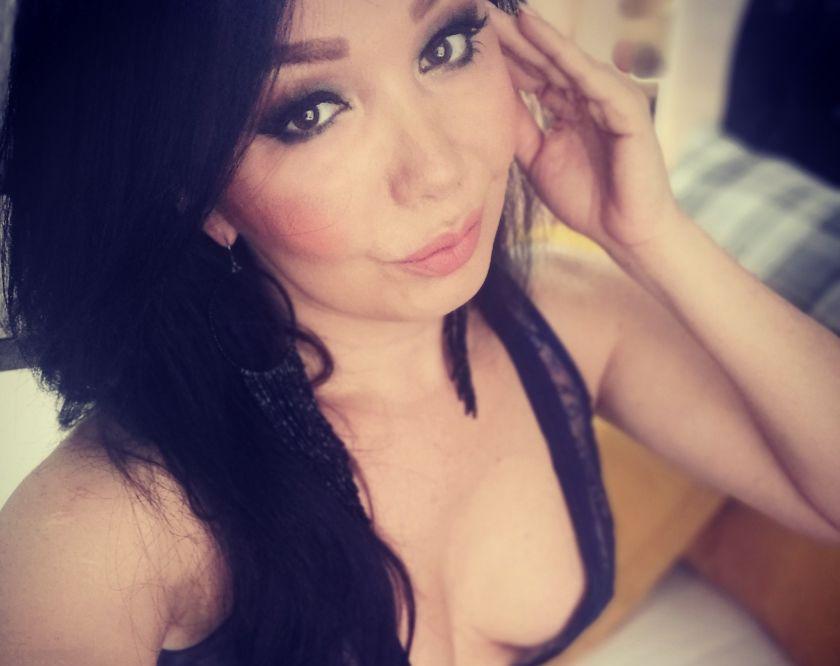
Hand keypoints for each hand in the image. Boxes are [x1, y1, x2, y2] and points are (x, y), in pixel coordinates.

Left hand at [488, 2, 682, 253]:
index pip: (532, 72)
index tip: (471, 33)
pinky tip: (536, 32)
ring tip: (506, 12)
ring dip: (534, 34)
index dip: (503, 54)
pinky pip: (590, 76)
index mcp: (569, 106)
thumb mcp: (537, 158)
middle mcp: (589, 95)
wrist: (622, 232)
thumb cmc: (586, 198)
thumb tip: (488, 99)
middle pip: (545, 58)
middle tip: (483, 9)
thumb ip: (519, 127)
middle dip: (514, 34)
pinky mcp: (627, 107)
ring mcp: (610, 97)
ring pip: (565, 59)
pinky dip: (564, 54)